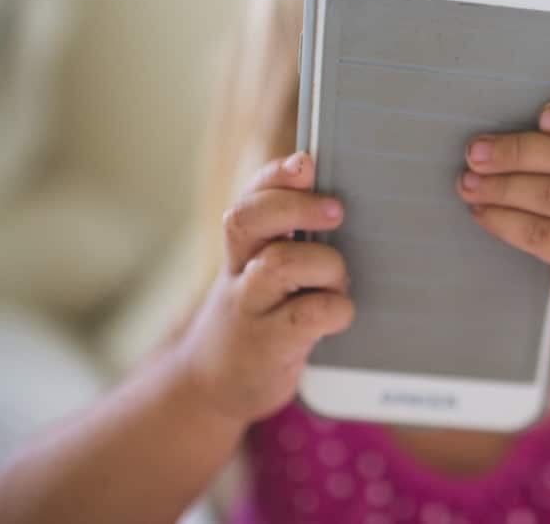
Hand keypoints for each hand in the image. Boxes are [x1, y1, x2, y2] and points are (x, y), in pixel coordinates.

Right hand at [175, 152, 353, 423]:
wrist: (210, 386)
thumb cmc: (256, 318)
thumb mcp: (259, 274)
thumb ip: (288, 239)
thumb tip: (336, 200)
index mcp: (241, 249)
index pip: (249, 198)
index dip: (275, 177)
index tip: (306, 163)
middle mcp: (238, 272)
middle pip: (250, 219)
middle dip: (296, 206)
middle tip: (335, 210)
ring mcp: (249, 309)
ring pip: (281, 264)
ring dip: (325, 264)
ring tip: (338, 279)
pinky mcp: (268, 345)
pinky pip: (309, 314)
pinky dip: (336, 308)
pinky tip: (338, 314)